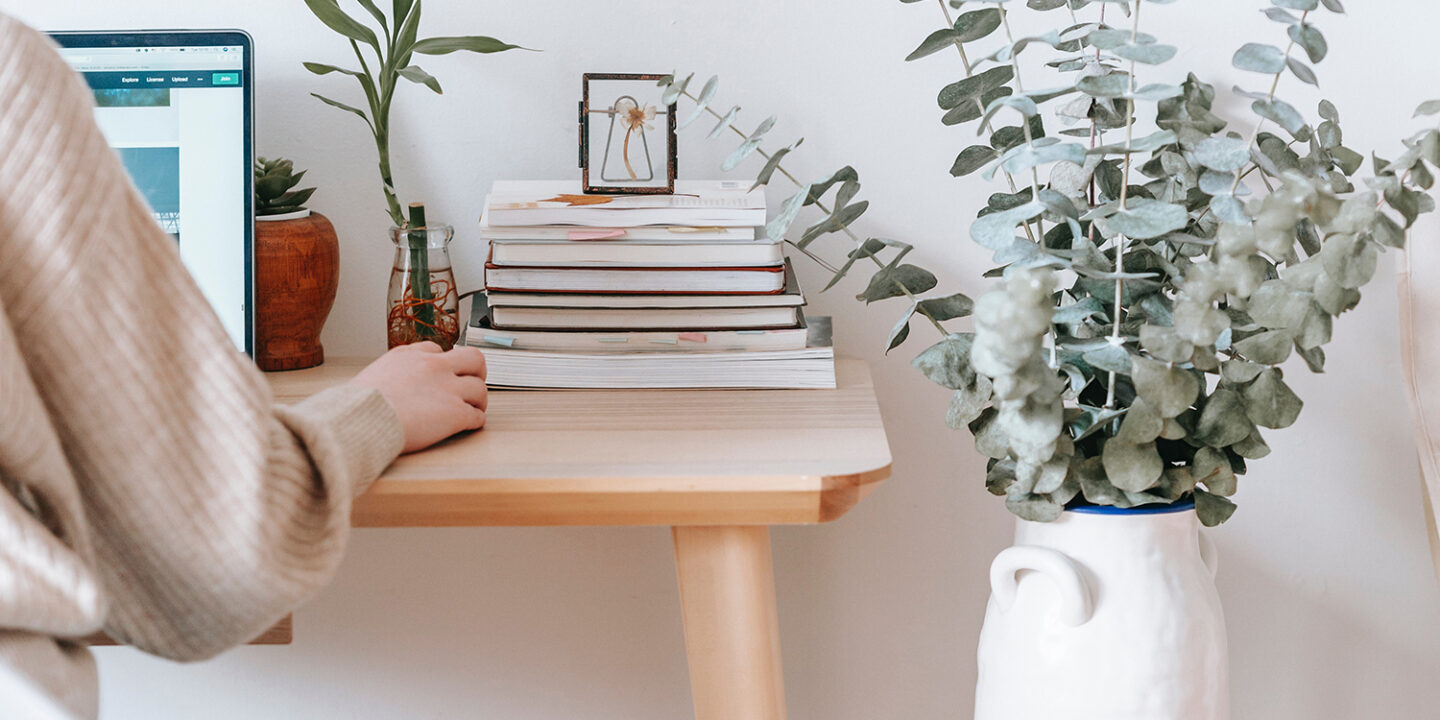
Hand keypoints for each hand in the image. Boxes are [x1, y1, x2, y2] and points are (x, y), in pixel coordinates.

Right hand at [349, 342, 488, 452]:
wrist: (360, 419)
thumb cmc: (357, 405)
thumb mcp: (372, 376)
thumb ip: (392, 375)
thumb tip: (391, 386)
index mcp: (410, 356)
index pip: (437, 350)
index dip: (443, 363)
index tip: (442, 373)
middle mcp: (433, 367)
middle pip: (473, 358)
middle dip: (476, 371)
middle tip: (473, 382)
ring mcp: (447, 389)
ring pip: (480, 388)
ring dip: (478, 400)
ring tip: (473, 408)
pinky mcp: (455, 413)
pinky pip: (477, 416)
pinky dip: (475, 421)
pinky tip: (469, 425)